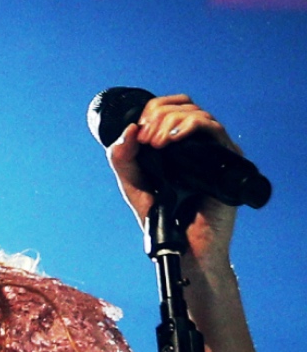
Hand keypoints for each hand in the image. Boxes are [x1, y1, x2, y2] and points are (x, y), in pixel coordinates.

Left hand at [104, 93, 238, 270]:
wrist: (185, 246)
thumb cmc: (162, 218)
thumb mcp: (133, 185)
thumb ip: (123, 160)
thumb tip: (129, 130)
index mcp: (176, 144)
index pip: (170, 107)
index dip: (153, 109)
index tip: (139, 130)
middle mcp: (197, 144)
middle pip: (184, 105)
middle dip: (159, 115)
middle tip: (147, 140)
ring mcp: (214, 150)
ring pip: (198, 113)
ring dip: (171, 120)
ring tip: (157, 142)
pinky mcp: (227, 160)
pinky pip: (215, 130)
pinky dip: (191, 127)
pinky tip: (173, 139)